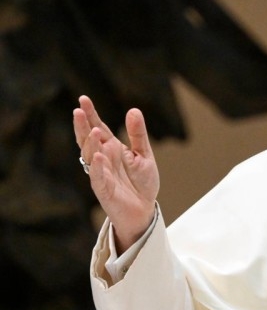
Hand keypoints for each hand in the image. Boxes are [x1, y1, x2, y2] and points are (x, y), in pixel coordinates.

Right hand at [73, 96, 159, 250]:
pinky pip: (98, 177)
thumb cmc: (141, 182)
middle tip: (79, 111)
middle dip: (83, 126)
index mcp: (111, 149)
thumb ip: (138, 134)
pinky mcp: (103, 190)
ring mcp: (101, 174)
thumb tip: (133, 110)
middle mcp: (103, 159)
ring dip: (91, 144)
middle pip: (89, 140)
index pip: (98, 128)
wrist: (144, 210)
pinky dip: (98, 167)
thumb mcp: (144, 154)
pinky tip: (99, 156)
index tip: (83, 99)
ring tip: (94, 130)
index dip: (91, 115)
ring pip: (91, 157)